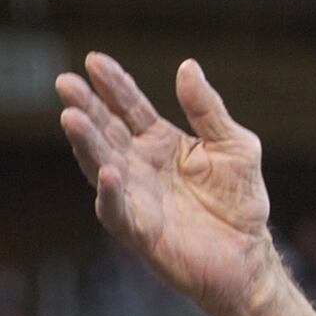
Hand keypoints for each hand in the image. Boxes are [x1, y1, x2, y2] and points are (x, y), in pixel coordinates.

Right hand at [57, 53, 277, 315]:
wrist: (249, 255)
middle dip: (86, 107)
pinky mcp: (139, 230)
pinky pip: (117, 210)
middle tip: (66, 84)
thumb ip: (208, 109)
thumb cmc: (240, 201)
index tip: (95, 60)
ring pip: (101, 165)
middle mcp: (139, 165)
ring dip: (86, 143)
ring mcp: (135, 197)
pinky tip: (108, 173)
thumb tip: (187, 66)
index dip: (113, 85)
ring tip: (71, 118)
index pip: (130, 107)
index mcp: (160, 142)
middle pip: (106, 131)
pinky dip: (110, 193)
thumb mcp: (235, 146)